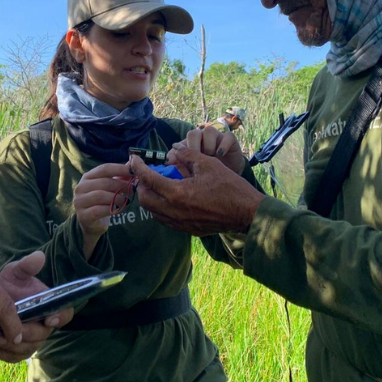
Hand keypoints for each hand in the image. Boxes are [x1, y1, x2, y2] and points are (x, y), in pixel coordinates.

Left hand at [0, 251, 73, 362]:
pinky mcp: (18, 352)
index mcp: (50, 307)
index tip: (49, 318)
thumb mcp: (16, 272)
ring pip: (25, 348)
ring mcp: (32, 341)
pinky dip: (2, 352)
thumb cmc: (9, 285)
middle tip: (6, 327)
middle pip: (40, 335)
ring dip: (9, 343)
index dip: (60, 317)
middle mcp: (44, 326)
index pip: (65, 314)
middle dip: (23, 332)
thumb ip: (26, 266)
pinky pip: (13, 357)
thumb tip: (39, 256)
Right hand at [73, 162, 133, 237]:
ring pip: (101, 195)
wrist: (91, 224)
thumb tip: (131, 164)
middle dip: (121, 185)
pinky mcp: (83, 215)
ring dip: (117, 198)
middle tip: (132, 189)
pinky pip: (99, 210)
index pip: (104, 169)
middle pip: (104, 182)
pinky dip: (111, 209)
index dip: (120, 169)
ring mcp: (79, 201)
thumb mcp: (110, 188)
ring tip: (125, 201)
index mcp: (87, 177)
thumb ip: (119, 177)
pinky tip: (117, 210)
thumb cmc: (102, 202)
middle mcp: (80, 187)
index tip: (134, 171)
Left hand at [130, 147, 264, 236]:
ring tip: (157, 187)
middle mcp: (174, 211)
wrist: (247, 213)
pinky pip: (165, 220)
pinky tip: (169, 199)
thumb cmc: (230, 187)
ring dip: (150, 198)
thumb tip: (173, 151)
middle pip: (145, 199)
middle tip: (146, 175)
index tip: (134, 160)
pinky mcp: (187, 230)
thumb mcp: (208, 164)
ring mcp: (180, 223)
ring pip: (153, 212)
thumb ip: (187, 155)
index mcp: (177, 193)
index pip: (148, 179)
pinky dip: (161, 209)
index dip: (138, 168)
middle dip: (141, 186)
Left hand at [170, 125, 245, 174]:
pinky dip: (223, 145)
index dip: (176, 152)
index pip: (180, 144)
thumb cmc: (209, 175)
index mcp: (190, 147)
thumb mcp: (194, 172)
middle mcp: (203, 139)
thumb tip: (166, 162)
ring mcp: (217, 138)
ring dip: (207, 145)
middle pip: (193, 133)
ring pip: (208, 131)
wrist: (231, 178)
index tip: (173, 162)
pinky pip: (227, 136)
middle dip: (193, 146)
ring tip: (210, 158)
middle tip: (195, 161)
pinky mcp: (230, 140)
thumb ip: (180, 164)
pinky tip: (220, 154)